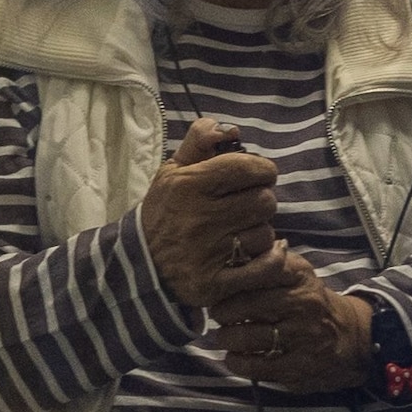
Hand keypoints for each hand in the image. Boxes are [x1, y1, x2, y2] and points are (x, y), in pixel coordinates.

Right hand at [140, 118, 282, 306]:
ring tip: (243, 233)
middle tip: (249, 206)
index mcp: (189, 186)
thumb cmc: (164, 213)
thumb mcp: (172, 172)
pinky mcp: (216, 283)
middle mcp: (199, 218)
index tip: (258, 177)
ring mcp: (208, 253)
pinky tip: (263, 254)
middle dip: (261, 201)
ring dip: (260, 233)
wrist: (140, 265)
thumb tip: (228, 128)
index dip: (262, 170)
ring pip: (265, 234)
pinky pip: (265, 267)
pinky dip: (271, 260)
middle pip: (263, 201)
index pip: (247, 168)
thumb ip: (198, 143)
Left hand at [213, 267, 374, 394]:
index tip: (220, 286)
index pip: (260, 272)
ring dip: (227, 338)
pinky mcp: (299, 366)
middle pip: (249, 305)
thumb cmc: (311, 302)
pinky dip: (238, 362)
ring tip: (224, 336)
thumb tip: (234, 252)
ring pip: (249, 337)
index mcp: (300, 277)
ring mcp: (302, 337)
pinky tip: (234, 357)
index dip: (233, 281)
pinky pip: (258, 366)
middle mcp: (304, 304)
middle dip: (224, 311)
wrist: (350, 337)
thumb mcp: (299, 274)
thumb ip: (269, 262)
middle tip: (218, 314)